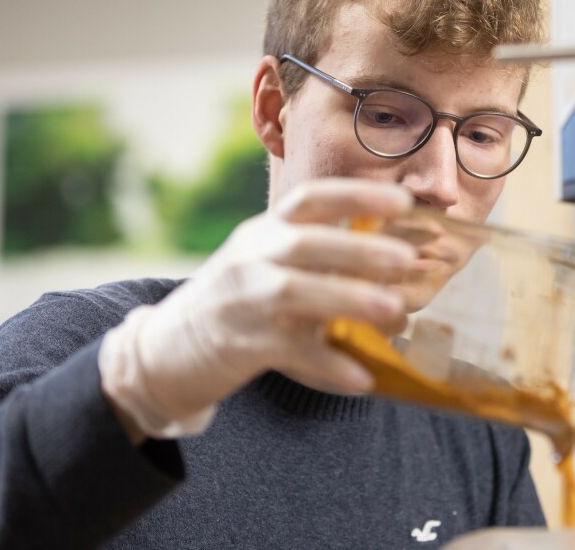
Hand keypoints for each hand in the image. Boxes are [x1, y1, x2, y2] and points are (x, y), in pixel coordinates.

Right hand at [99, 178, 415, 441]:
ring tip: (395, 311)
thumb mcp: (270, 263)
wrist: (167, 349)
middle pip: (305, 243)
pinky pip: (288, 351)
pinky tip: (362, 379)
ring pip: (295, 291)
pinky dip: (326, 365)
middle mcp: (252, 257)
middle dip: (359, 248)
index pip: (309, 199)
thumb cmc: (240, 302)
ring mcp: (243, 300)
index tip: (402, 201)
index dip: (356, 195)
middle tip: (407, 259)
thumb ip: (323, 258)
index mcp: (265, 231)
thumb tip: (403, 262)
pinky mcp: (240, 344)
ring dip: (348, 298)